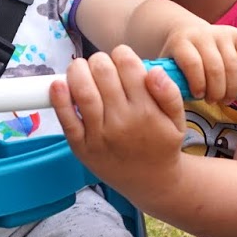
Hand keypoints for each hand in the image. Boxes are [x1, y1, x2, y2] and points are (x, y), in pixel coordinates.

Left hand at [51, 46, 184, 193]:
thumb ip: (170, 93)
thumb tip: (153, 71)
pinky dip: (59, 100)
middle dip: (100, 60)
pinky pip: (67, 120)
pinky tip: (57, 85)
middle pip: (103, 73)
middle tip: (101, 64)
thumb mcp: (178, 120)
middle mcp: (122, 122)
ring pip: (83, 92)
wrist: (150, 183)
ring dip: (77, 70)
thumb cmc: (162, 145)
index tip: (121, 58)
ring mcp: (100, 136)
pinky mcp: (82, 148)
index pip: (128, 66)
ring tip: (80, 68)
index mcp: (146, 110)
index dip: (122, 54)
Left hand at [162, 24, 236, 103]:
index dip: (198, 84)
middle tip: (213, 101)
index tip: (198, 96)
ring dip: (232, 88)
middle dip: (217, 91)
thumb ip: (172, 83)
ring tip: (226, 99)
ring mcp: (221, 33)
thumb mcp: (168, 69)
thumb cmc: (177, 60)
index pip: (193, 64)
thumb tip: (177, 100)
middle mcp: (202, 34)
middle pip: (215, 68)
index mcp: (181, 42)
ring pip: (233, 65)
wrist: (187, 33)